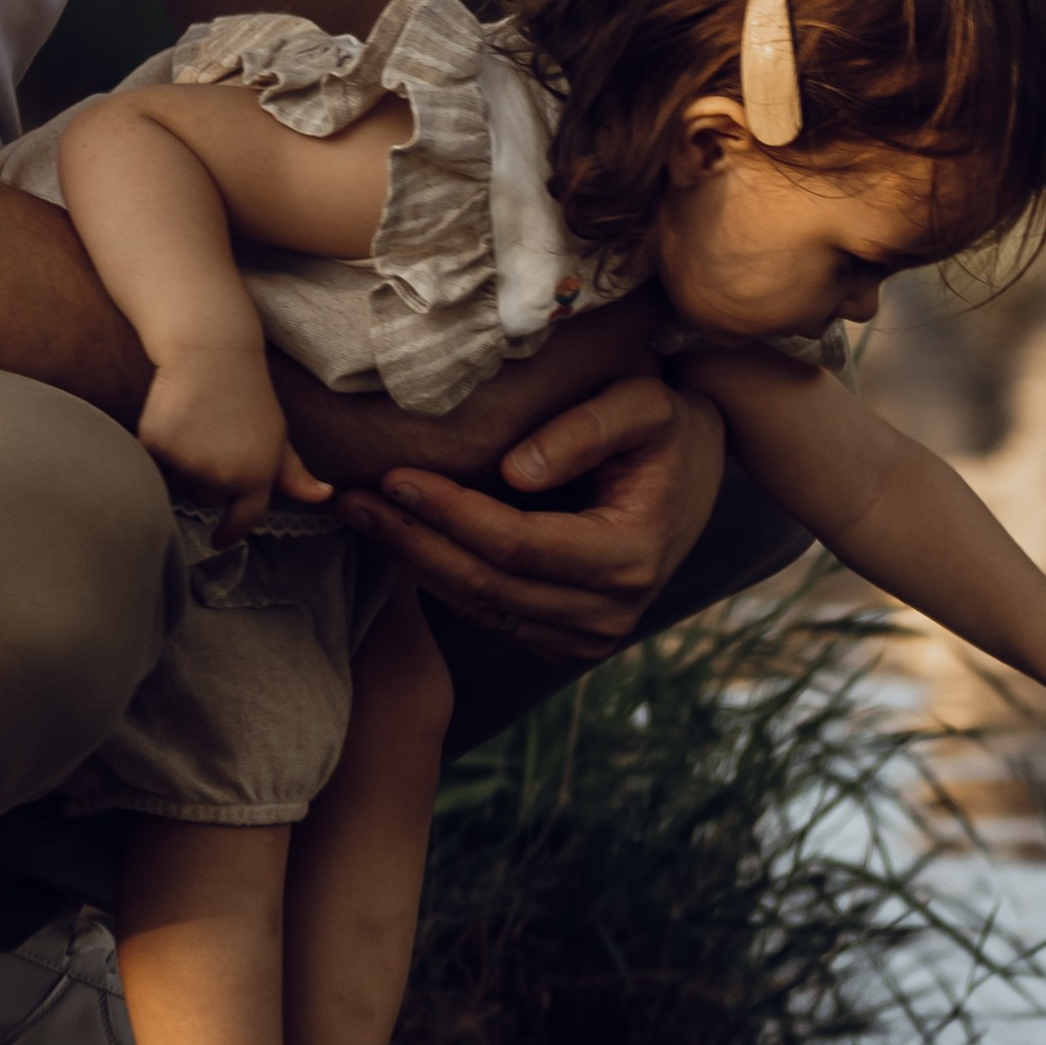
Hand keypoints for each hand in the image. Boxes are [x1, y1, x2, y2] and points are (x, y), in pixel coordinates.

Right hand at [137, 346, 329, 545]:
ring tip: (193, 424)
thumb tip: (323, 497)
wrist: (211, 352)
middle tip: (211, 434)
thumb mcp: (276, 433)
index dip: (230, 532)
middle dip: (205, 475)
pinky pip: (150, 463)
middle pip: (204, 497)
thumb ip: (292, 472)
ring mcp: (188, 462)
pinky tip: (169, 419)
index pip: (244, 518)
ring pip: (175, 482)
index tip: (219, 540)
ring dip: (180, 463)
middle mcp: (223, 476)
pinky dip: (155, 447)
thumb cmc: (247, 392)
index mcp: (257, 476)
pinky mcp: (156, 446)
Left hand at [338, 376, 727, 660]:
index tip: (392, 476)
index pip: (515, 545)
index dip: (448, 513)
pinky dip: (442, 582)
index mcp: (629, 556)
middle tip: (349, 499)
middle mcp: (611, 612)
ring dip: (416, 564)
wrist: (696, 468)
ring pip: (481, 610)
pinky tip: (405, 541)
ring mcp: (590, 637)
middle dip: (412, 542)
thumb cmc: (666, 425)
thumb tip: (515, 470)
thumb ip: (584, 429)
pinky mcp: (569, 641)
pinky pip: (491, 618)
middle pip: (487, 587)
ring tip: (361, 516)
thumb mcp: (642, 403)